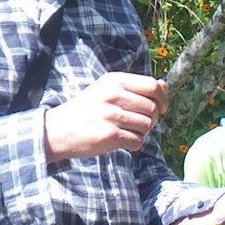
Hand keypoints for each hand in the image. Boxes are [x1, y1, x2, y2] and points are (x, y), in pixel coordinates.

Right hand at [43, 72, 168, 160]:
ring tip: (127, 131)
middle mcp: (114, 95)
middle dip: (153, 119)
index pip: (153, 85)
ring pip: (147, 126)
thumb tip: (164, 86)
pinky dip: (134, 144)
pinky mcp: (110, 135)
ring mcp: (112, 115)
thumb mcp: (108, 89)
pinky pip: (138, 141)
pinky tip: (122, 141)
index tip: (162, 108)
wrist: (59, 129)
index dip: (163, 99)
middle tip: (140, 123)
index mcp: (115, 80)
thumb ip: (136, 87)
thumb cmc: (87, 109)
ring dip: (141, 132)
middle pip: (153, 108)